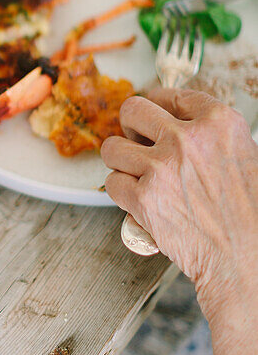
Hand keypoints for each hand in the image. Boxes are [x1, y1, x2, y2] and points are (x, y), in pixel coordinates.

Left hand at [101, 88, 257, 330]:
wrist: (247, 259)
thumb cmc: (251, 214)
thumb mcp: (246, 156)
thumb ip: (214, 138)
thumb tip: (183, 127)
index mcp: (219, 123)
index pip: (173, 95)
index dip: (158, 103)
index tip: (154, 110)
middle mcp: (186, 138)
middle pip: (133, 110)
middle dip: (130, 126)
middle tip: (136, 140)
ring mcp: (161, 167)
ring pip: (112, 147)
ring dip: (119, 160)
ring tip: (133, 172)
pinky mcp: (142, 198)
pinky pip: (111, 183)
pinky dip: (119, 191)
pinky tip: (134, 198)